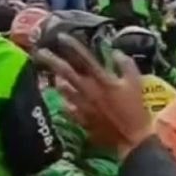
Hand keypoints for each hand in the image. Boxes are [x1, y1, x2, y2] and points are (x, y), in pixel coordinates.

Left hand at [37, 35, 153, 158]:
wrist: (131, 138)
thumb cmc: (136, 109)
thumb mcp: (136, 82)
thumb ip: (125, 64)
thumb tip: (116, 52)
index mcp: (102, 79)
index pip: (84, 58)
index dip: (72, 45)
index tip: (61, 36)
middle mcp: (88, 90)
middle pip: (65, 72)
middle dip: (51, 60)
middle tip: (39, 52)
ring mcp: (81, 105)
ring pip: (63, 88)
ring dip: (57, 79)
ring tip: (53, 74)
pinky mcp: (80, 119)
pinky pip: (67, 106)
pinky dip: (65, 100)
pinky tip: (64, 97)